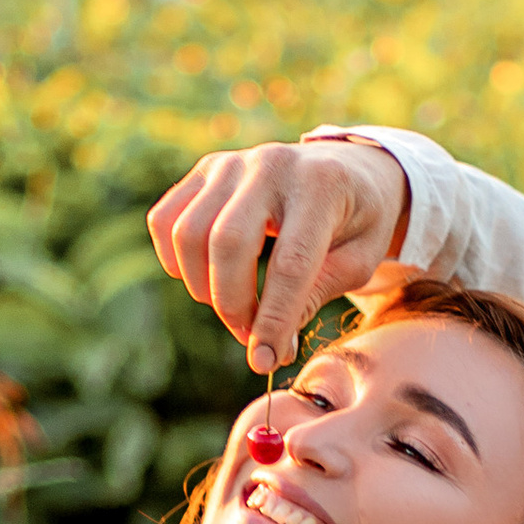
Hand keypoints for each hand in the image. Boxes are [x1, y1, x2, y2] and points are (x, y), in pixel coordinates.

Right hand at [148, 138, 409, 370]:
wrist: (349, 166)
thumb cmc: (357, 220)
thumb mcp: (358, 260)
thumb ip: (314, 297)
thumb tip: (270, 347)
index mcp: (322, 186)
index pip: (289, 263)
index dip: (273, 320)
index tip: (266, 361)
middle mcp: (273, 165)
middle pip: (227, 243)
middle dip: (232, 304)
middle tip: (249, 337)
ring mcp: (234, 163)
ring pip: (188, 233)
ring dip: (202, 286)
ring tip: (234, 306)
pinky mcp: (207, 169)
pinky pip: (165, 219)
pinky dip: (173, 258)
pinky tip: (205, 276)